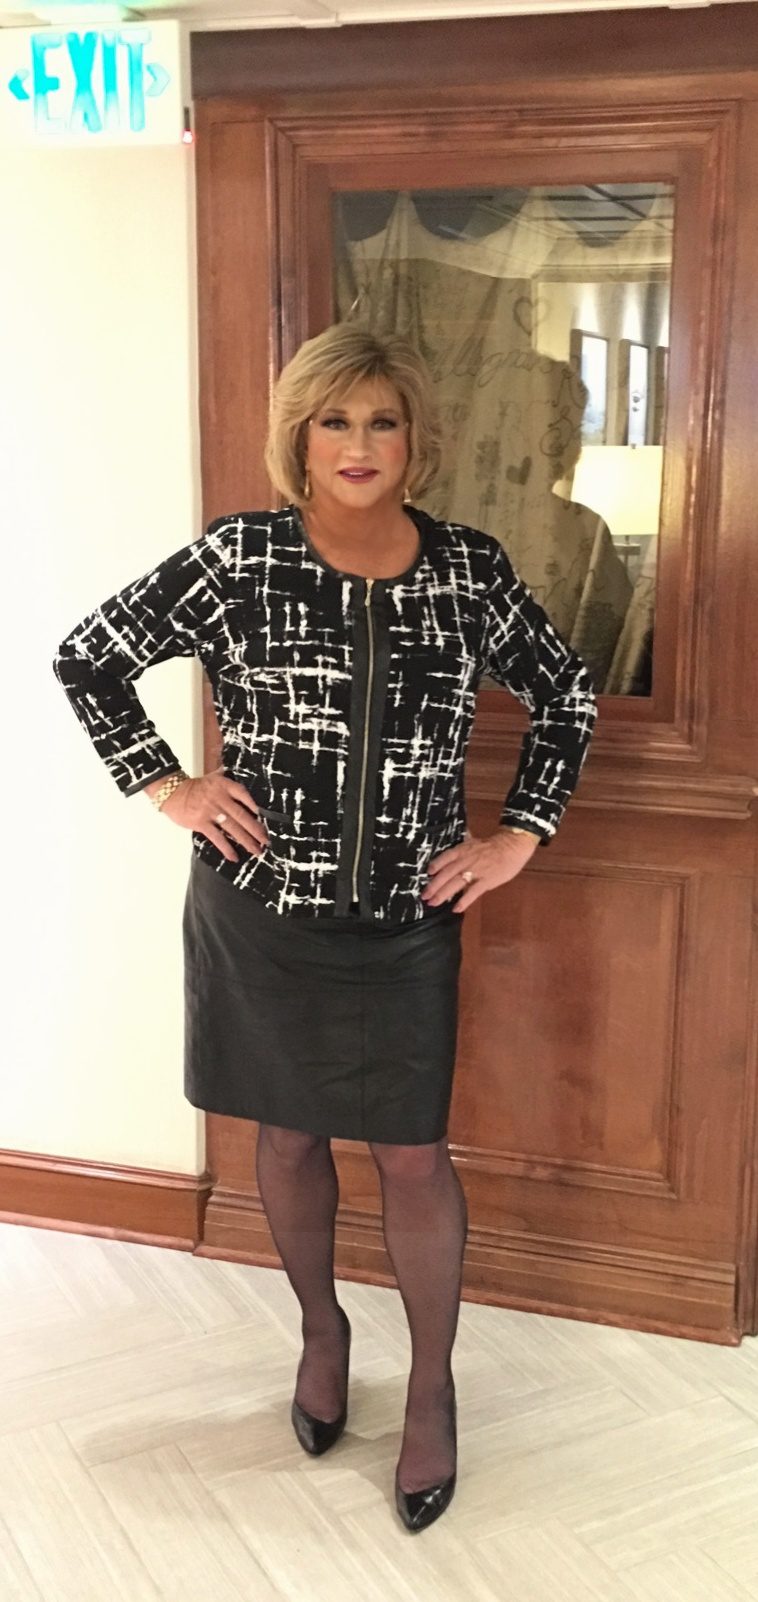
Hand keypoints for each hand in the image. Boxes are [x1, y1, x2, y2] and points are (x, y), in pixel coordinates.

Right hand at [158, 766, 269, 862]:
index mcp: (224, 785)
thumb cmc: (195, 787)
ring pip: (232, 828)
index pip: (244, 794)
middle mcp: (219, 798)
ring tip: (256, 851)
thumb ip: (228, 777)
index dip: (255, 806)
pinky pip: (217, 838)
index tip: (267, 817)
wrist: (172, 792)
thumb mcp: (214, 777)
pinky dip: (226, 848)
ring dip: (246, 841)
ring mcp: (210, 811)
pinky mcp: (201, 823)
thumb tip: (242, 774)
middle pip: (242, 815)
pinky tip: (234, 857)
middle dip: (256, 830)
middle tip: (266, 841)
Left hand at [421, 828, 538, 912]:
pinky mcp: (487, 880)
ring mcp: (476, 870)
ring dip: (443, 894)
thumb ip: (462, 846)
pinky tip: (456, 909)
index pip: (445, 857)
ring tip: (433, 903)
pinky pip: (473, 892)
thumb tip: (452, 847)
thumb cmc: (493, 845)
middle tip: (424, 896)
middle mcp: (466, 859)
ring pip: (456, 883)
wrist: (512, 846)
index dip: (436, 865)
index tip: (428, 874)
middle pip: (446, 874)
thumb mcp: (474, 841)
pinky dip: (464, 901)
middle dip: (434, 886)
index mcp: (463, 849)